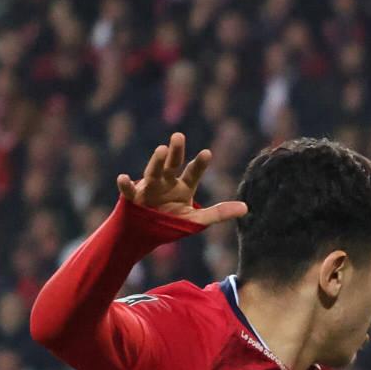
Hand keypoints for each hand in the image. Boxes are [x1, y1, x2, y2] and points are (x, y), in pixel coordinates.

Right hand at [118, 133, 246, 230]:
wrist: (147, 233)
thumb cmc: (172, 222)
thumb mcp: (198, 220)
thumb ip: (220, 213)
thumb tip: (247, 207)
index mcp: (183, 186)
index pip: (193, 172)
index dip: (199, 164)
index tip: (207, 153)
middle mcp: (166, 182)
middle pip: (172, 165)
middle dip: (176, 151)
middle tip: (179, 136)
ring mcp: (149, 188)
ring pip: (153, 171)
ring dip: (156, 161)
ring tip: (161, 149)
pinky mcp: (134, 198)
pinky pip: (129, 190)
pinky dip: (125, 184)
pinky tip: (124, 177)